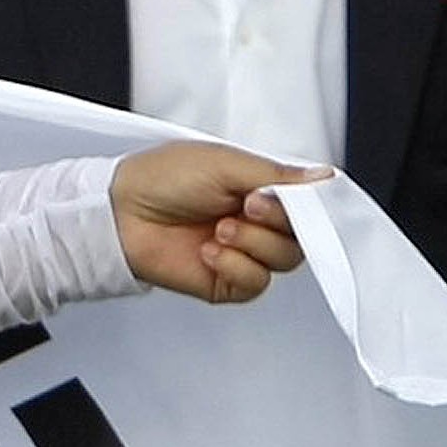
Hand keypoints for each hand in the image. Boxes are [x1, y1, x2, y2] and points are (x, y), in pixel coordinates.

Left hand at [108, 142, 321, 302]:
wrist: (120, 212)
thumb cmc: (163, 178)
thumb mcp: (226, 163)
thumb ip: (278, 176)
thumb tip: (326, 178)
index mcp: (260, 190)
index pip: (308, 205)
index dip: (306, 205)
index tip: (286, 196)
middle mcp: (257, 223)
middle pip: (303, 236)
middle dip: (277, 221)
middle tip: (247, 206)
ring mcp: (243, 253)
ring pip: (284, 260)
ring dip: (254, 242)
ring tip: (219, 227)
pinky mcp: (227, 282)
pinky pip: (256, 283)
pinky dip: (235, 266)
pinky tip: (209, 251)